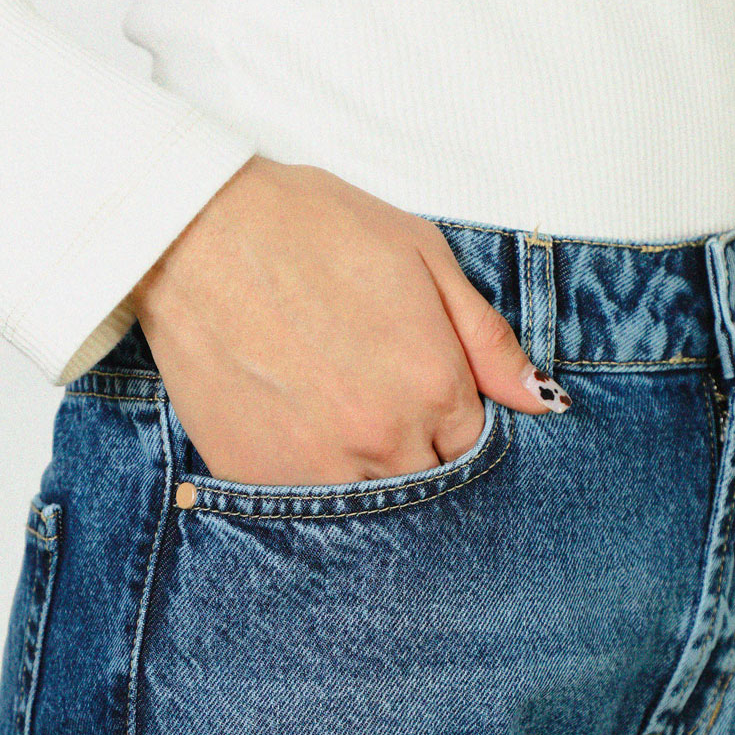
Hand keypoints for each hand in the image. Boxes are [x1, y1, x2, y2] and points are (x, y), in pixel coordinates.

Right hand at [128, 154, 569, 485]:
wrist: (195, 230)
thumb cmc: (313, 229)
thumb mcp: (423, 258)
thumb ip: (488, 339)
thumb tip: (540, 400)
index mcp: (434, 390)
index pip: (475, 448)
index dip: (452, 422)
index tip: (423, 393)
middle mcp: (383, 442)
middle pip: (427, 484)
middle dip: (415, 451)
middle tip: (374, 397)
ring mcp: (318, 468)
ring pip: (368, 504)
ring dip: (362, 471)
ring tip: (332, 409)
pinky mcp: (257, 477)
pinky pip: (302, 504)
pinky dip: (306, 475)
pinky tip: (290, 421)